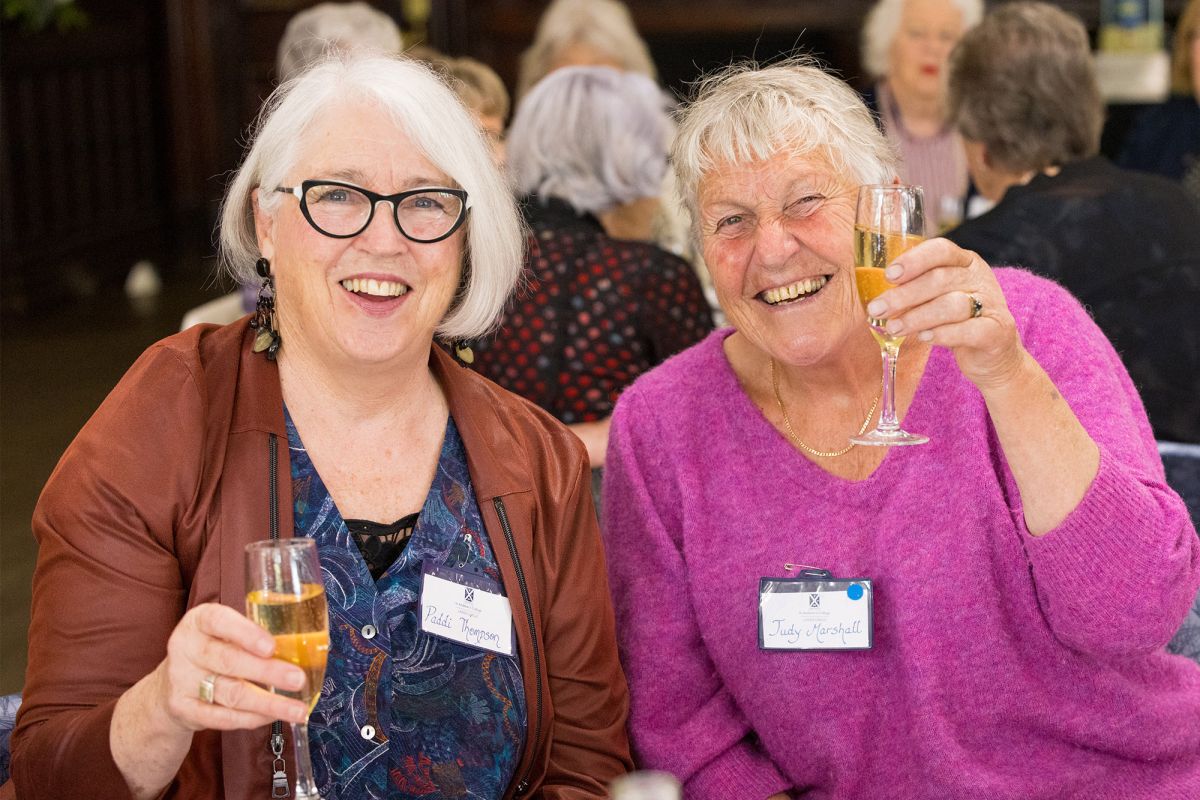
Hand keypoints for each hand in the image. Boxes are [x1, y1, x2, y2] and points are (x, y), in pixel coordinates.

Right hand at [153, 602, 309, 733]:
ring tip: (296, 709)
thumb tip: (305, 645)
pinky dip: (252, 719)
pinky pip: (222, 718)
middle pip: (229, 661)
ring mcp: (181, 680)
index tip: (271, 647)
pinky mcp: (183, 709)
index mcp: (198, 621)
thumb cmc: (213, 650)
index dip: (246, 633)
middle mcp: (185, 648)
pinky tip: (273, 716)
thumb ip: (255, 634)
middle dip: (267, 672)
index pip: (219, 621)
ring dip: (268, 703)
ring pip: (230, 693)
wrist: (171, 684)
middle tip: (298, 679)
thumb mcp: (225, 633)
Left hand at [866, 238, 1025, 390]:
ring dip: (917, 317)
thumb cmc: (956, 322)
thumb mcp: (936, 299)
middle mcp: (980, 278)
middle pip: (941, 279)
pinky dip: (943, 334)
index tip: (889, 275)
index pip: (941, 250)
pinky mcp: (997, 332)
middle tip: (877, 309)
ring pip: (952, 304)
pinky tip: (923, 338)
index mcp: (964, 262)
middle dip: (904, 294)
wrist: (993, 355)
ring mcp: (992, 304)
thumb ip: (913, 291)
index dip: (914, 260)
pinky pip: (969, 330)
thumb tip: (875, 295)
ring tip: (893, 328)